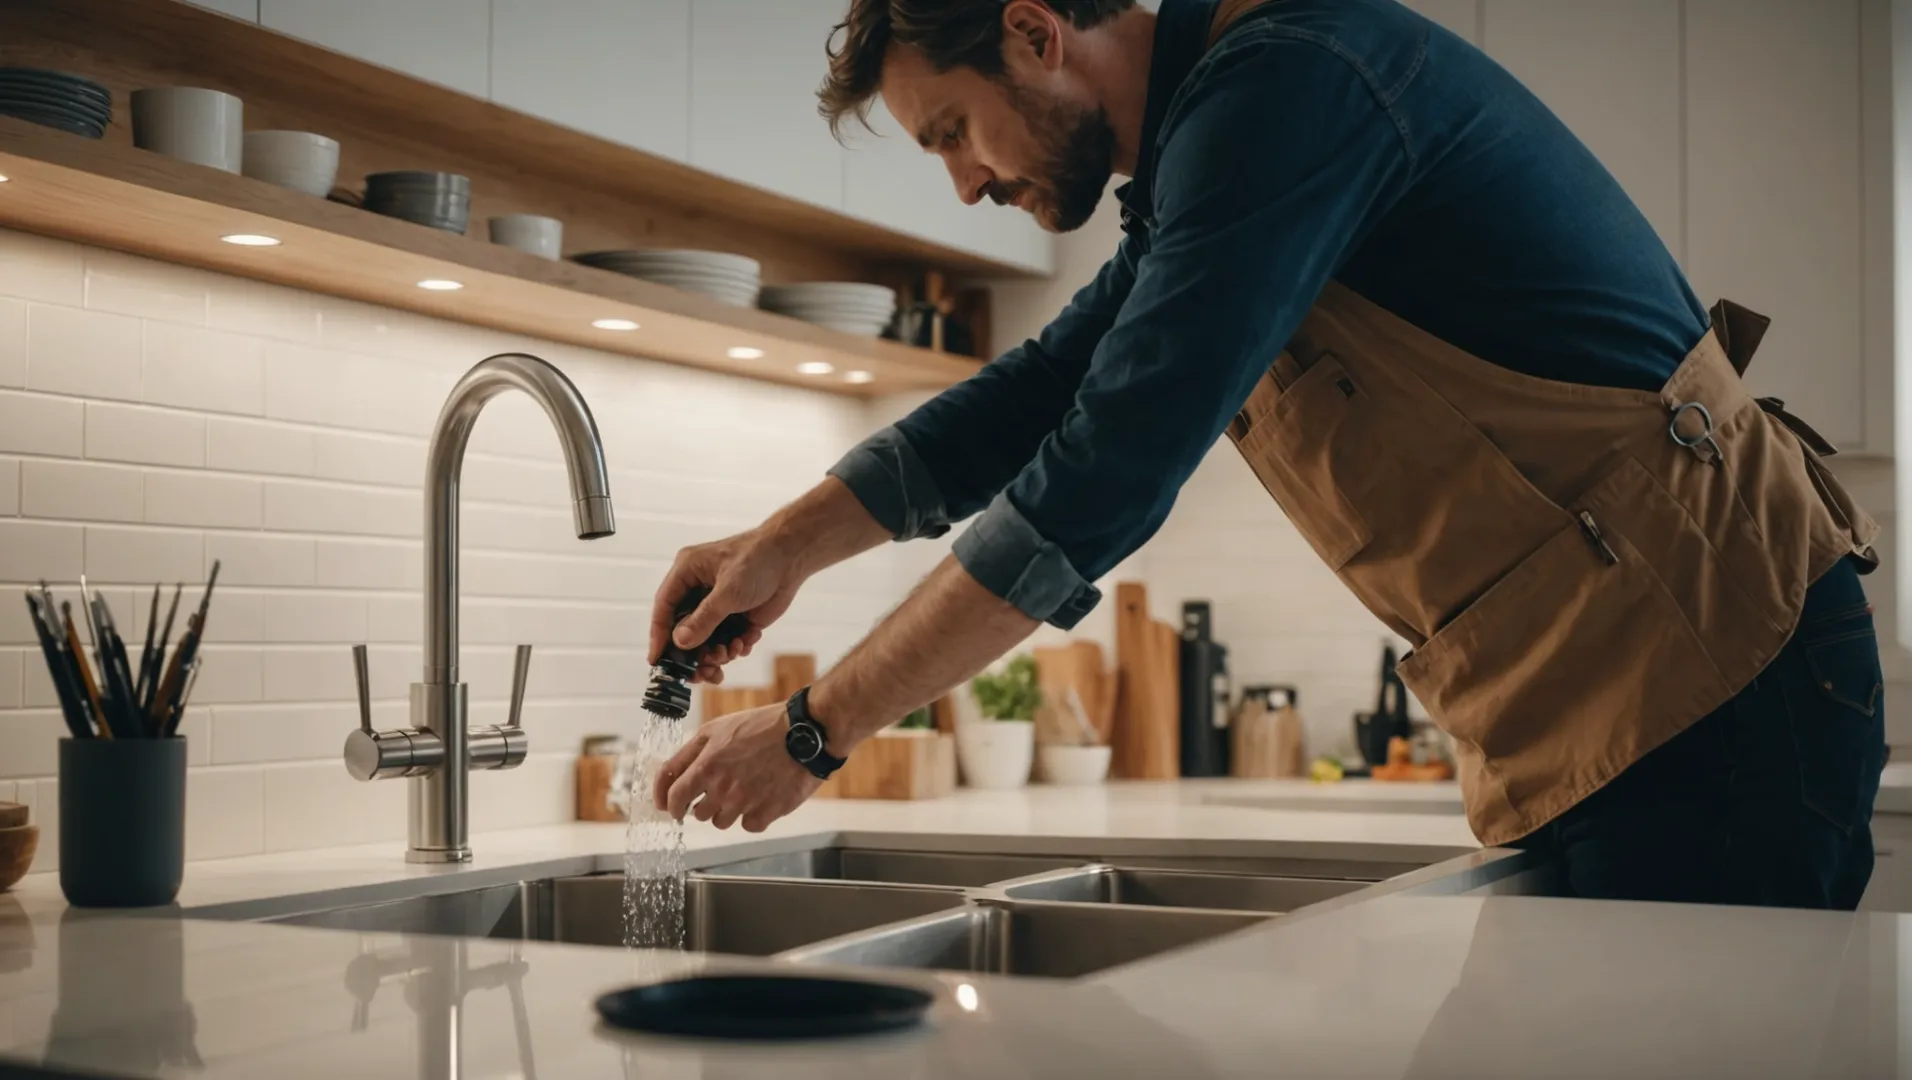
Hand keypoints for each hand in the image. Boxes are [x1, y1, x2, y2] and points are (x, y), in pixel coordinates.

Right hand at [649, 530, 803, 683]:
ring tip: (731, 652)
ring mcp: (716, 604)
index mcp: (687, 572)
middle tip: (702, 672)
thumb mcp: (728, 591)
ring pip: (705, 640)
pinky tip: (747, 641)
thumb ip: (704, 619)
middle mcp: (697, 590)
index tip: (657, 661)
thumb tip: (680, 642)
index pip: (664, 607)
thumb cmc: (758, 561)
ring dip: (716, 653)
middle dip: (693, 653)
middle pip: (683, 630)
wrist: (792, 559)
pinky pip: (726, 640)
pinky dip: (734, 647)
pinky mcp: (735, 616)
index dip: (659, 635)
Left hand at [654, 703, 821, 830]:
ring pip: (721, 822)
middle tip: (719, 788)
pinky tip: (761, 796)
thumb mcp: (716, 729)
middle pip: (697, 814)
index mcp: (707, 765)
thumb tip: (669, 779)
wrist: (806, 734)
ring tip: (744, 788)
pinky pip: (748, 826)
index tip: (670, 808)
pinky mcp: (766, 814)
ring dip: (726, 810)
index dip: (668, 805)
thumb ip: (687, 754)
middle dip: (702, 804)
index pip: (673, 796)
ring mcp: (745, 803)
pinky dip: (751, 815)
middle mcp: (722, 788)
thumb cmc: (762, 726)